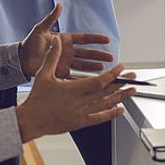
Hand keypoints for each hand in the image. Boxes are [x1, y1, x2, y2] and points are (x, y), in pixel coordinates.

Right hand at [15, 37, 134, 141]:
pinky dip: (111, 114)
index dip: (112, 74)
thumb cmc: (37, 98)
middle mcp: (81, 102)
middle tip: (133, 78)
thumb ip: (52, 56)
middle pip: (107, 92)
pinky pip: (99, 118)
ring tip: (132, 91)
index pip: (99, 81)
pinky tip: (120, 110)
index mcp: (74, 89)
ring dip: (121, 97)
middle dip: (121, 84)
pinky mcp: (81, 122)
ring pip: (106, 105)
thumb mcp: (43, 74)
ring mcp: (82, 114)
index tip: (121, 68)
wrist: (31, 120)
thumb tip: (56, 41)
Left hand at [18, 3, 114, 78]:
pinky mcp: (60, 72)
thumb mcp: (40, 29)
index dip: (96, 39)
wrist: (20, 60)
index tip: (107, 40)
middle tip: (110, 56)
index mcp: (65, 40)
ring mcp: (65, 62)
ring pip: (83, 64)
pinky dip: (82, 77)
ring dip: (93, 66)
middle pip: (87, 53)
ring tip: (104, 68)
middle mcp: (67, 51)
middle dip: (99, 55)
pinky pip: (74, 75)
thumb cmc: (29, 43)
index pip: (84, 38)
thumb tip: (59, 5)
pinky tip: (90, 79)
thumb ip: (51, 18)